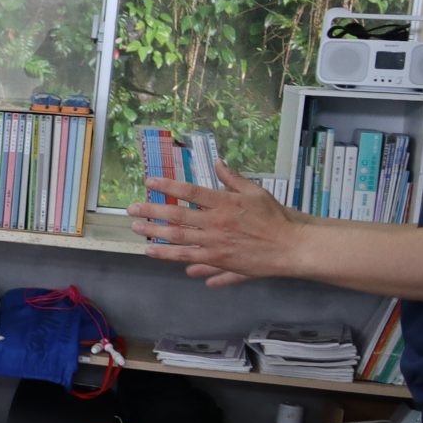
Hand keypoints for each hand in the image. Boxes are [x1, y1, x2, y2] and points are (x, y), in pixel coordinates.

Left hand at [125, 164, 302, 288]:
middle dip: (151, 212)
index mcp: (225, 203)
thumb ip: (233, 178)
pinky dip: (171, 256)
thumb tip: (218, 162)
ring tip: (136, 230)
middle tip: (132, 210)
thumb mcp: (255, 192)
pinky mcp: (218, 260)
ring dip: (154, 234)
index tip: (149, 182)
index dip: (167, 186)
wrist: (291, 247)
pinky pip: (190, 259)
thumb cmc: (275, 218)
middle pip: (177, 216)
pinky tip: (154, 252)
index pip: (190, 192)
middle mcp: (216, 223)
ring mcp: (216, 244)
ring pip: (178, 240)